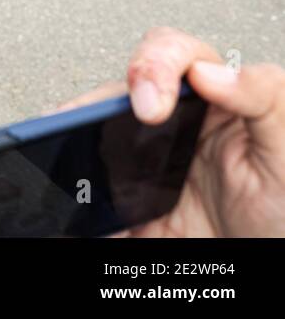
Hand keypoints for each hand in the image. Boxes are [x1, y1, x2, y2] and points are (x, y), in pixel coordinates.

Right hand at [53, 27, 284, 237]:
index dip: (153, 66)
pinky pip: (89, 191)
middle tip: (83, 121)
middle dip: (94, 102)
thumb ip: (264, 96)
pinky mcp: (128, 200)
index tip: (150, 106)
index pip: (173, 56)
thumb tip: (210, 70)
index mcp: (215, 101)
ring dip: (71, 137)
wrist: (269, 262)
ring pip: (94, 134)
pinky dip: (70, 195)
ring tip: (56, 149)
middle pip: (119, 91)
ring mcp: (146, 160)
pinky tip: (68, 201)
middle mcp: (175, 123)